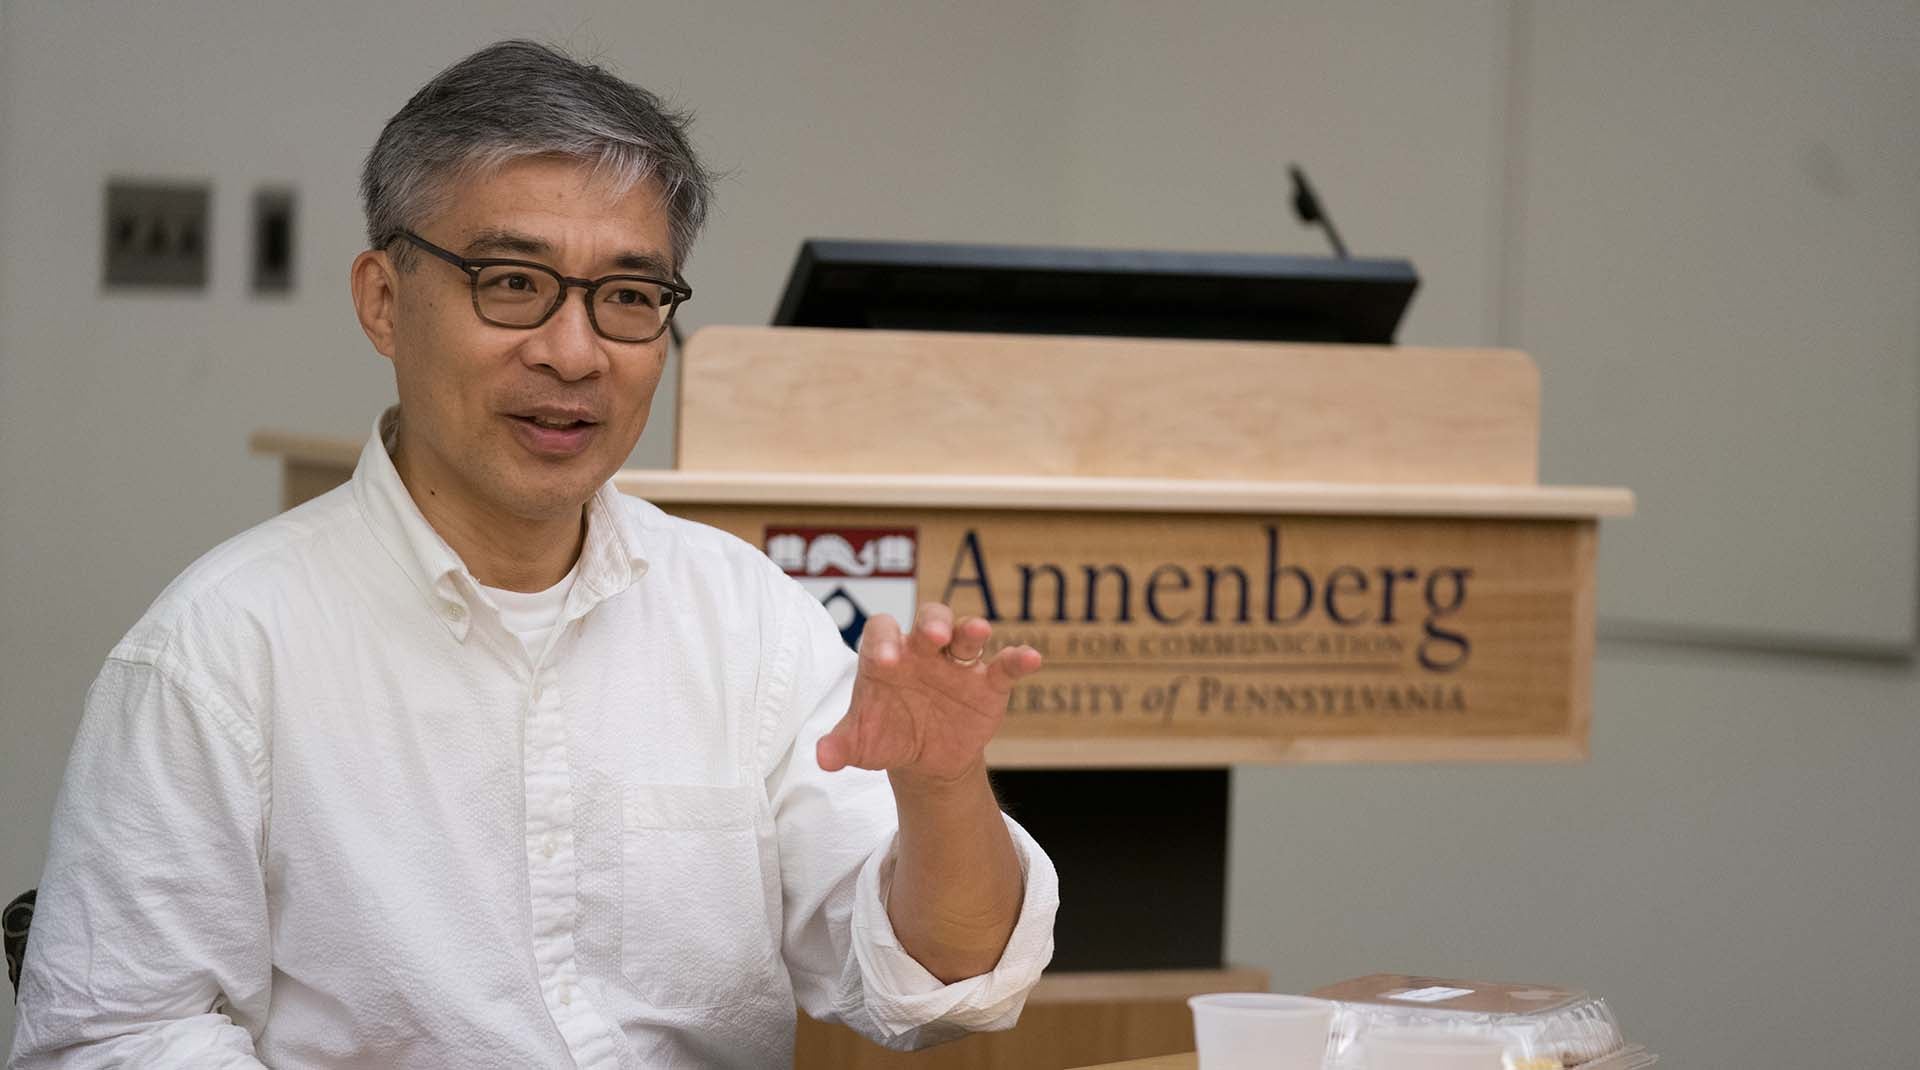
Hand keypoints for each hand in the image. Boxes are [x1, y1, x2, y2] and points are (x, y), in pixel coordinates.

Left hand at [815, 603, 1043, 784]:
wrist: (924, 758)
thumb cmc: (887, 736)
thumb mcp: (862, 744)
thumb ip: (841, 744)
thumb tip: (823, 757)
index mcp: (887, 655)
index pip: (882, 632)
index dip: (883, 641)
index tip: (885, 662)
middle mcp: (923, 651)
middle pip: (928, 620)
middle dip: (932, 623)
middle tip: (932, 636)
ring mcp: (957, 664)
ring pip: (965, 635)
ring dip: (971, 630)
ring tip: (978, 632)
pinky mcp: (987, 683)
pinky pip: (1003, 665)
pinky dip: (1017, 659)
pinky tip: (1030, 658)